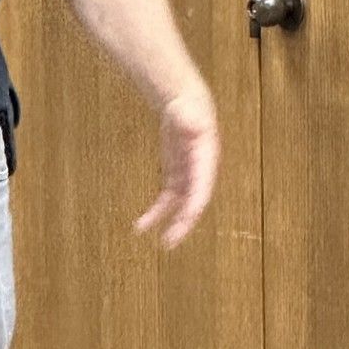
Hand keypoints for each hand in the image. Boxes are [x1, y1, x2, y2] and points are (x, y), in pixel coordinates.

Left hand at [136, 84, 219, 248]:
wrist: (187, 105)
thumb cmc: (189, 107)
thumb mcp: (188, 111)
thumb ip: (188, 120)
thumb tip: (192, 125)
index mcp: (206, 159)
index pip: (202, 186)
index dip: (196, 203)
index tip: (187, 218)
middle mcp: (200, 173)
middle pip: (193, 203)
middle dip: (184, 223)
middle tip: (172, 241)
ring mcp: (188, 177)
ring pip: (180, 207)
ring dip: (171, 224)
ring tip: (162, 243)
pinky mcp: (176, 177)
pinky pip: (167, 201)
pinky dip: (157, 213)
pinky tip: (143, 226)